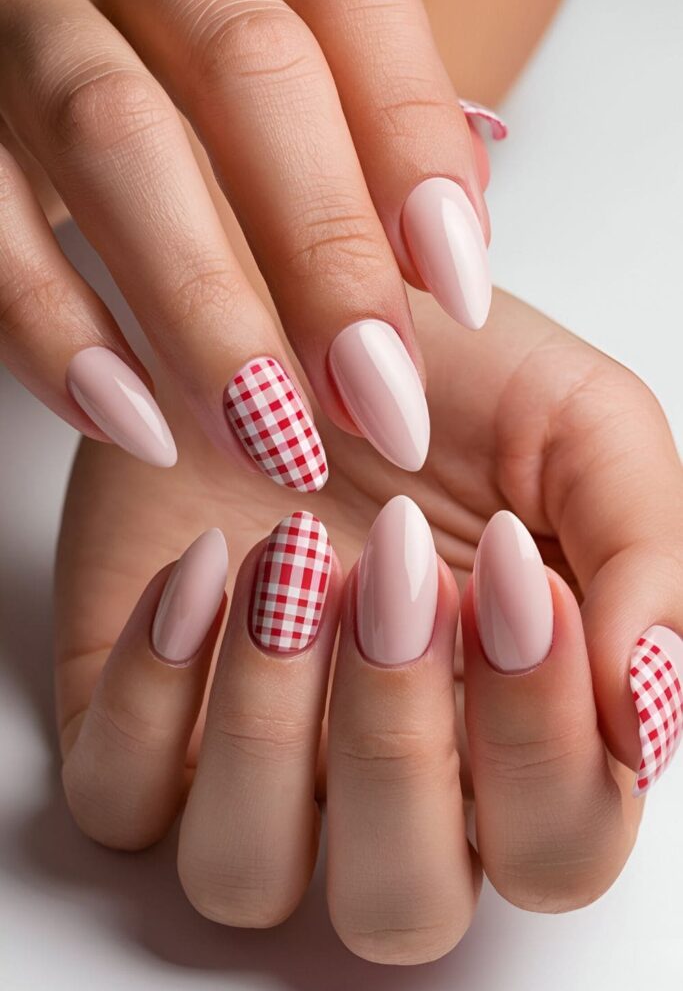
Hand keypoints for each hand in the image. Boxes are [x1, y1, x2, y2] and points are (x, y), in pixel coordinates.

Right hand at [0, 0, 502, 483]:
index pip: (346, 0)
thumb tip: (446, 242)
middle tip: (382, 403)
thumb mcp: (266, 76)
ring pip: (116, 139)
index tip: (460, 297)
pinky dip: (58, 334)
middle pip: (248, 69)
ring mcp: (17, 25)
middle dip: (326, 254)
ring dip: (205, 313)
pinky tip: (136, 423)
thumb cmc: (167, 77)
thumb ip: (356, 128)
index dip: (412, 144)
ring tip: (274, 441)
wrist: (16, 56)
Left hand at [55, 287, 681, 963]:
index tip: (520, 576)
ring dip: (269, 729)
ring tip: (293, 555)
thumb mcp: (584, 426)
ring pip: (247, 873)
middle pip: (401, 904)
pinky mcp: (139, 718)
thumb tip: (648, 708)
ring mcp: (252, 756)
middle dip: (399, 745)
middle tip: (400, 575)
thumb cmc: (438, 375)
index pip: (556, 846)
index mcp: (510, 729)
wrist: (291, 301)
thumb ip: (646, 556)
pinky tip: (204, 560)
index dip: (543, 741)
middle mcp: (382, 771)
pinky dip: (155, 691)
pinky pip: (120, 796)